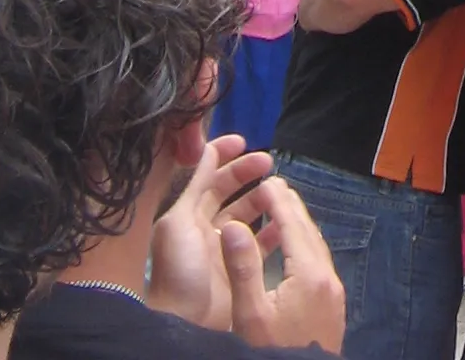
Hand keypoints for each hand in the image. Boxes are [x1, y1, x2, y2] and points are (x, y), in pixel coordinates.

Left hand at [147, 136, 273, 330]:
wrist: (185, 322)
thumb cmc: (179, 269)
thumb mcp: (180, 221)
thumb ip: (194, 186)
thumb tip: (205, 148)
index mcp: (187, 214)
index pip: (206, 177)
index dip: (222, 156)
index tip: (243, 141)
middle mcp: (204, 228)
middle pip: (229, 192)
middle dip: (247, 173)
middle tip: (269, 162)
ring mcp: (223, 249)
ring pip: (246, 214)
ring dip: (262, 199)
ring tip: (279, 189)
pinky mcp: (240, 269)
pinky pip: (259, 244)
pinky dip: (273, 232)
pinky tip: (285, 222)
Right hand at [220, 175, 345, 352]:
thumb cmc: (272, 352)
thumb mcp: (251, 315)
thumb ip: (243, 267)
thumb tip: (233, 224)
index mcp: (309, 274)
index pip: (292, 224)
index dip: (278, 200)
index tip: (265, 179)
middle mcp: (328, 278)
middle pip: (308, 231)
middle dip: (290, 207)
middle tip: (271, 186)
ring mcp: (334, 293)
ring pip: (317, 246)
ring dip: (298, 225)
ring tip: (280, 211)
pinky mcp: (334, 306)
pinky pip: (320, 262)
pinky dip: (305, 245)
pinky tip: (293, 249)